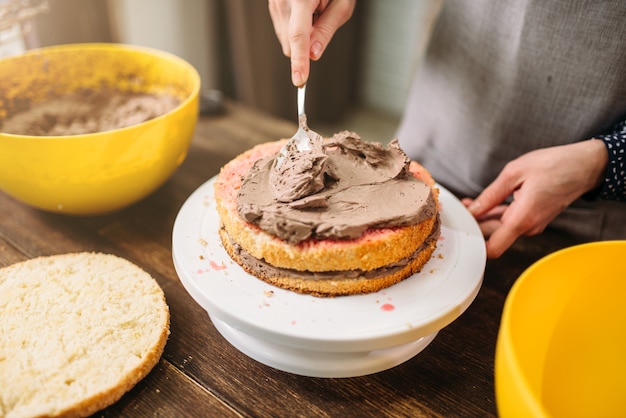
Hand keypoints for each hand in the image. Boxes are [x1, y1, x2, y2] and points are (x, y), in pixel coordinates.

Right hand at [268, 0, 355, 85]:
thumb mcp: (342, 4)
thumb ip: (326, 30)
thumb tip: (313, 55)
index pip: (298, 36)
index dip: (299, 61)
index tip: (300, 80)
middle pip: (290, 43)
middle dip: (306, 44)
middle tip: (322, 18)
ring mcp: (274, 1)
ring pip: (285, 40)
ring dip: (301, 35)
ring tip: (315, 9)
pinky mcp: (272, 4)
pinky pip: (282, 30)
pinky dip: (295, 28)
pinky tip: (306, 10)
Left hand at [462, 140, 607, 257]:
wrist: (585, 166)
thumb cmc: (555, 165)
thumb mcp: (514, 173)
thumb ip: (491, 195)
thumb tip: (473, 209)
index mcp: (522, 219)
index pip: (493, 248)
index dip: (474, 243)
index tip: (462, 229)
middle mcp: (528, 227)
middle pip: (492, 236)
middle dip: (474, 224)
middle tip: (460, 209)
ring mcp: (532, 224)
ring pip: (500, 228)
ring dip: (483, 218)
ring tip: (469, 203)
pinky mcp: (534, 219)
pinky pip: (510, 221)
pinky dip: (496, 214)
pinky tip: (484, 203)